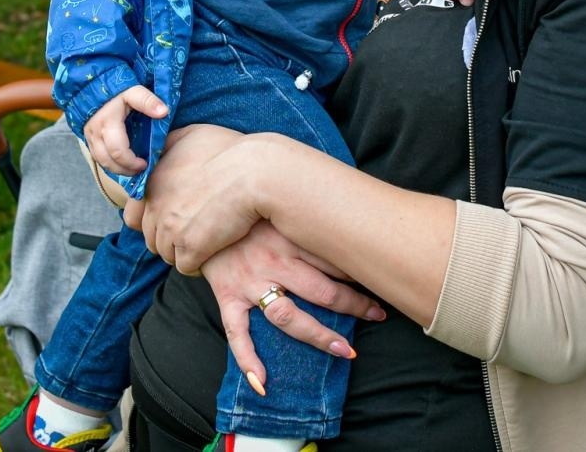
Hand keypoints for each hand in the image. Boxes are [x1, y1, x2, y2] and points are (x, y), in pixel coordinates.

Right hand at [82, 85, 166, 176]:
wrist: (93, 85)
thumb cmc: (116, 89)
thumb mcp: (133, 91)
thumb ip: (148, 101)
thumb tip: (164, 112)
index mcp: (107, 123)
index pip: (118, 151)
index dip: (132, 162)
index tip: (145, 164)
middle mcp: (95, 133)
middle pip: (107, 161)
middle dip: (125, 170)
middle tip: (140, 170)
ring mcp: (89, 137)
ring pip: (100, 161)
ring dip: (116, 169)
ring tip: (132, 169)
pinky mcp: (87, 138)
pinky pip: (97, 157)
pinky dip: (109, 163)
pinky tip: (121, 163)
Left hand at [126, 124, 267, 273]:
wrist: (255, 173)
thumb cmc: (229, 151)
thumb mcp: (191, 135)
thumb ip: (167, 144)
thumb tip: (157, 151)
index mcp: (152, 181)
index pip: (133, 215)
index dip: (152, 219)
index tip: (170, 217)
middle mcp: (156, 205)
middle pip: (151, 237)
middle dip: (168, 237)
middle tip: (192, 230)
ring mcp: (171, 228)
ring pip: (167, 253)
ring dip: (182, 251)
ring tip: (204, 241)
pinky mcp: (190, 247)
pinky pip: (185, 266)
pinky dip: (196, 264)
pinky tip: (210, 253)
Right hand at [201, 221, 387, 394]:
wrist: (202, 212)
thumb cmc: (249, 209)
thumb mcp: (280, 203)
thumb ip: (307, 215)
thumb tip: (349, 218)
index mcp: (290, 235)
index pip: (334, 257)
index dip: (361, 271)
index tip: (383, 278)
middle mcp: (273, 260)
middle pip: (321, 290)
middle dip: (354, 305)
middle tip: (378, 315)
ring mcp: (250, 281)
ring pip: (289, 315)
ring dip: (319, 335)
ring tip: (346, 351)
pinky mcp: (228, 295)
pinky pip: (237, 333)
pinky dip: (248, 359)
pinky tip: (262, 383)